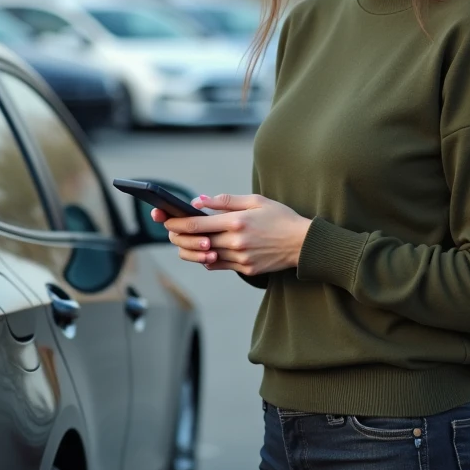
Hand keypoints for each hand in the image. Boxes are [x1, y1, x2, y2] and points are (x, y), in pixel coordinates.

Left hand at [150, 194, 311, 275]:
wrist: (302, 243)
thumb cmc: (280, 217)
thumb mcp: (255, 201)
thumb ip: (225, 201)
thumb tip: (198, 201)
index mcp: (237, 222)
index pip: (196, 225)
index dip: (176, 224)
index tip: (166, 221)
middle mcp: (236, 242)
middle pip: (196, 242)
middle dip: (179, 237)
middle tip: (171, 232)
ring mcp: (241, 258)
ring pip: (205, 256)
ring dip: (191, 250)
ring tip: (185, 242)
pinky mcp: (246, 269)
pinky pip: (218, 266)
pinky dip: (208, 259)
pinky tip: (205, 251)